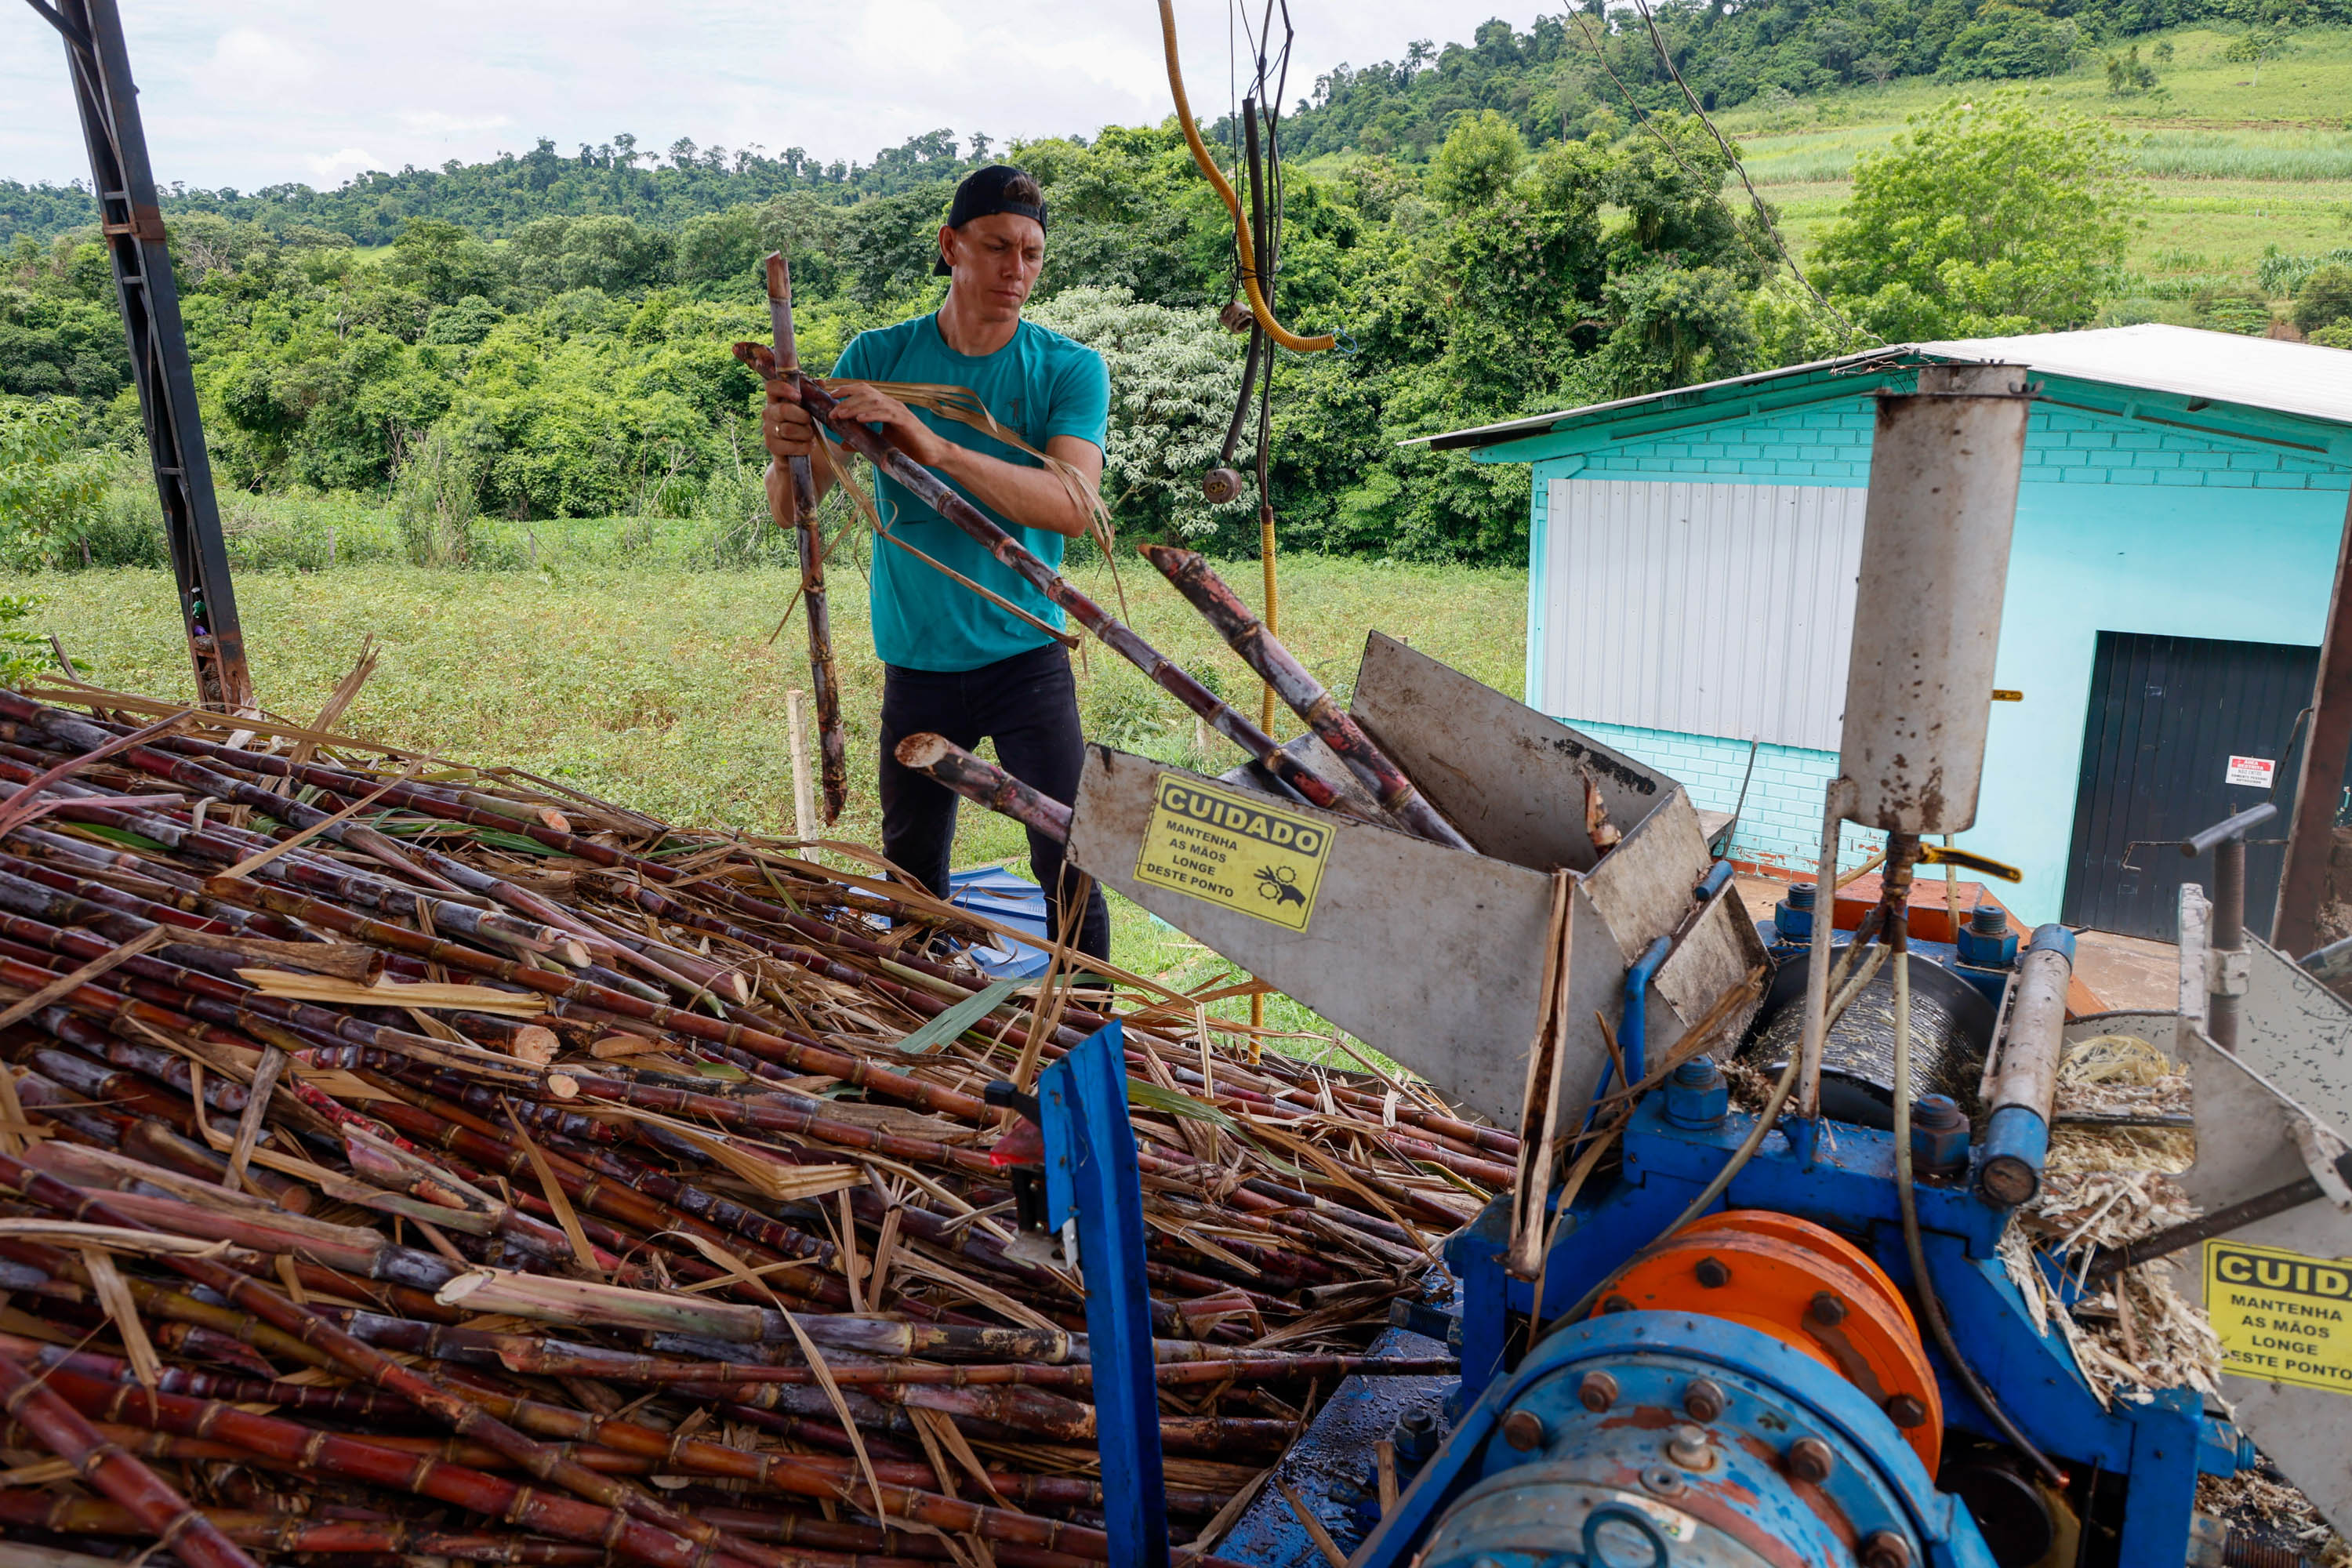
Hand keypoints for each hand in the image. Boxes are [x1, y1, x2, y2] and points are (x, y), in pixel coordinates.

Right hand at [762, 390, 821, 462]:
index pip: (771, 387)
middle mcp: (769, 413)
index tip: (798, 396)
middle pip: (783, 410)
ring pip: (787, 429)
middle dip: (802, 416)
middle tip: (810, 422)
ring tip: (811, 435)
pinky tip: (809, 446)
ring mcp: (768, 430)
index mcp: (776, 399)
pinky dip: (802, 447)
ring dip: (805, 433)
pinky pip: (788, 446)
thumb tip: (821, 382)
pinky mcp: (772, 446)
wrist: (797, 451)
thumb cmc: (802, 424)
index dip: (783, 388)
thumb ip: (814, 394)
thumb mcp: (810, 408)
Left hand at [822, 382, 953, 469]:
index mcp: (885, 406)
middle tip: (832, 411)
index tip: (831, 395)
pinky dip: (872, 415)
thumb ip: (863, 441)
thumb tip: (843, 444)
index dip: (846, 390)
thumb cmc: (908, 447)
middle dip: (846, 400)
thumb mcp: (880, 442)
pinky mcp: (906, 421)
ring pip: (874, 402)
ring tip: (841, 415)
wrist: (932, 453)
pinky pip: (886, 414)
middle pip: (866, 394)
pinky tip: (860, 419)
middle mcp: (892, 404)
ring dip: (855, 407)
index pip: (864, 390)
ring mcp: (899, 411)